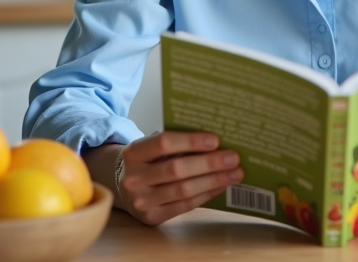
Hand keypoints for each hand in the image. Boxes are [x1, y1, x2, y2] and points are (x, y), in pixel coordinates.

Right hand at [114, 132, 243, 225]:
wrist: (123, 187)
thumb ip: (176, 144)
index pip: (163, 143)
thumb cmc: (147, 162)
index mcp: (133, 153)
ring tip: (234, 173)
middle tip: (233, 158)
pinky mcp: (152, 217)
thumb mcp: (152, 148)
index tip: (215, 140)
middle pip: (176, 169)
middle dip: (209, 163)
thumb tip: (216, 142)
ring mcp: (141, 200)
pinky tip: (221, 186)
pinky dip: (206, 195)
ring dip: (213, 181)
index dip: (191, 141)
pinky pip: (185, 205)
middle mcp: (134, 178)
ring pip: (183, 190)